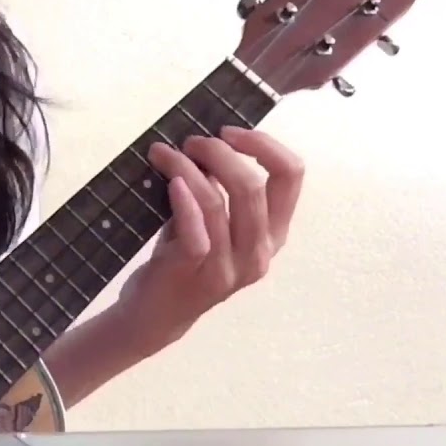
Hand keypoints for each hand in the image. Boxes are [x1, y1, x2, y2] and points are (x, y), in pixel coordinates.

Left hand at [116, 125, 302, 353]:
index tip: (229, 131)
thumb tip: (211, 139)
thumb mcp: (213, 221)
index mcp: (273, 234)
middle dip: (218, 152)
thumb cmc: (183, 258)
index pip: (291, 176)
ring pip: (218, 202)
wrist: (155, 314)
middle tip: (190, 142)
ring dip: (188, 168)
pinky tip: (171, 181)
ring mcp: (229, 268)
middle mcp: (259, 252)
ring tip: (165, 154)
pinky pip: (196, 230)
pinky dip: (184, 199)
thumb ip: (221, 187)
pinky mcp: (197, 274)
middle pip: (252, 186)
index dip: (263, 144)